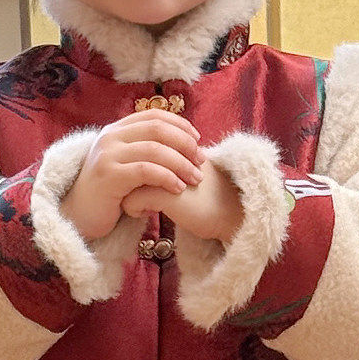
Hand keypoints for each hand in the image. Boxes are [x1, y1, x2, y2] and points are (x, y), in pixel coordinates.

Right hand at [60, 110, 203, 240]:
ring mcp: (107, 155)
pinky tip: (178, 188)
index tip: (199, 141)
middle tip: (201, 161)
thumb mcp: (129, 165)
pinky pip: (145, 170)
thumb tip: (186, 143)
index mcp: (117, 130)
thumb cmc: (112, 193)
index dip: (181, 125)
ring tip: (195, 179)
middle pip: (158, 129)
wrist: (80, 215)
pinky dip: (167, 178)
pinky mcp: (108, 175)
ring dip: (181, 164)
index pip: (155, 116)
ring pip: (155, 150)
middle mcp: (110, 137)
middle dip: (185, 144)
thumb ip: (147, 151)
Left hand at [121, 158, 243, 244]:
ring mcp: (163, 171)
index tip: (146, 184)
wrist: (230, 214)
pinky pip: (131, 200)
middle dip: (129, 181)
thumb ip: (169, 161)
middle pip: (129, 165)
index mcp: (172, 145)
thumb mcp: (188, 170)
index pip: (137, 152)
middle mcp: (166, 153)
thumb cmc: (209, 196)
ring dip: (130, 194)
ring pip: (127, 182)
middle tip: (141, 195)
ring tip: (145, 205)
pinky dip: (135, 209)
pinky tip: (148, 214)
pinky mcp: (163, 193)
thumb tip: (142, 165)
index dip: (138, 169)